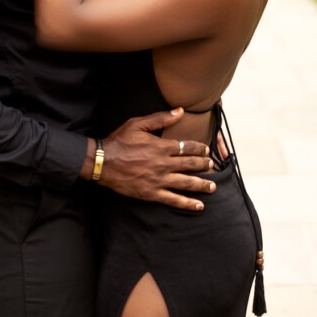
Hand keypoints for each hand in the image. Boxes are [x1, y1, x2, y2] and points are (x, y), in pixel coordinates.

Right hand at [100, 109, 215, 210]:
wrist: (103, 162)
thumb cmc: (120, 141)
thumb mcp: (138, 124)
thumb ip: (160, 118)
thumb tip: (180, 111)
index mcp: (161, 146)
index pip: (187, 147)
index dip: (199, 148)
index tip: (207, 150)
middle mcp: (163, 164)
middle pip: (190, 165)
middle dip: (204, 165)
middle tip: (212, 166)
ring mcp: (159, 180)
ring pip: (186, 183)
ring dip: (202, 184)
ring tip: (212, 186)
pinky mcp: (152, 193)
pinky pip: (173, 200)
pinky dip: (188, 203)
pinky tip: (199, 205)